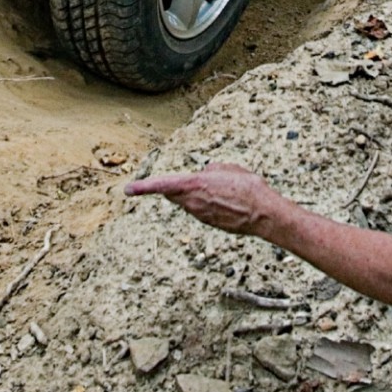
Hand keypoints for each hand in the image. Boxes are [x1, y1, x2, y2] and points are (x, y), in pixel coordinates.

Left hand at [125, 161, 293, 236]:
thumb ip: (210, 170)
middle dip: (177, 187)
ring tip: (223, 190)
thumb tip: (204, 174)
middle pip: (174, 193)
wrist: (263, 213)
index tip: (128, 190)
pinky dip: (208, 204)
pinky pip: (201, 210)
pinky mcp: (208, 223)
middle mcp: (193, 202)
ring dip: (197, 195)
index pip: (163, 185)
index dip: (144, 187)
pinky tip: (227, 201)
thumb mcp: (227, 168)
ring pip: (188, 202)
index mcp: (194, 185)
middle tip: (196, 182)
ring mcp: (200, 215)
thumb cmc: (247, 186)